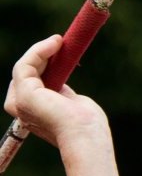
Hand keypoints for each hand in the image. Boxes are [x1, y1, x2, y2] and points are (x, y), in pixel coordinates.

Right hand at [5, 35, 108, 150]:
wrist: (86, 135)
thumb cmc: (87, 124)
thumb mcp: (71, 104)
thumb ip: (61, 94)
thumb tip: (61, 85)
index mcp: (34, 112)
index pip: (32, 82)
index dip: (43, 65)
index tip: (60, 51)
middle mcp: (22, 109)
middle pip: (25, 74)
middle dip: (41, 56)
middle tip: (60, 42)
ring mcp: (20, 102)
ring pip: (23, 67)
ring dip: (40, 50)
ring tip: (59, 40)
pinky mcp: (24, 93)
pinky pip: (25, 65)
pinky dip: (39, 51)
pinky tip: (55, 43)